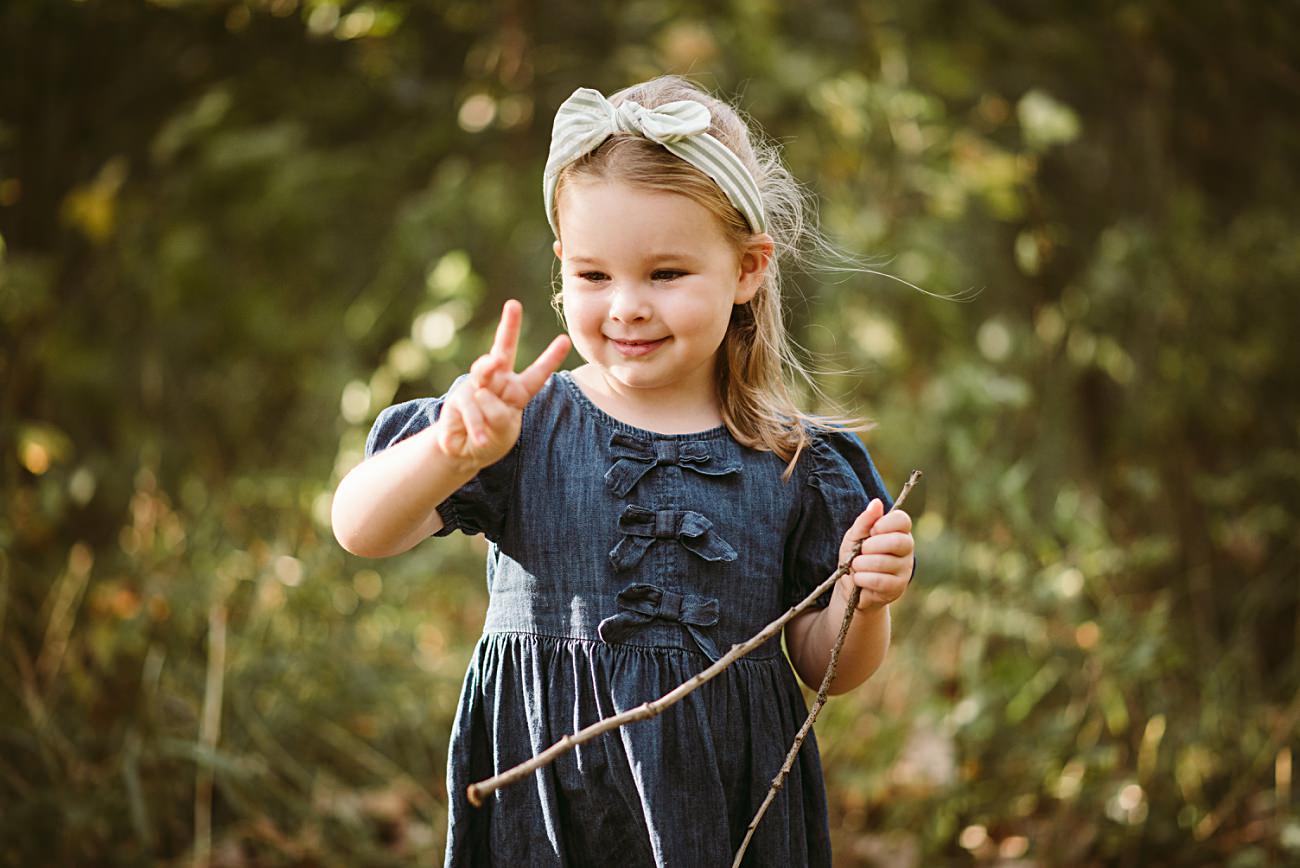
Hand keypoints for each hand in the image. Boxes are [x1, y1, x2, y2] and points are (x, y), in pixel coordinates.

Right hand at [435, 300, 569, 467]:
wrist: (461, 452)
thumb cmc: (490, 439)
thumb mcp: (504, 433)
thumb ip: (499, 416)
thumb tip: (482, 394)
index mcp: (517, 391)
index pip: (537, 373)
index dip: (551, 358)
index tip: (565, 339)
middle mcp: (497, 382)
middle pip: (504, 350)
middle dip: (509, 326)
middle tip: (513, 305)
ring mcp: (475, 387)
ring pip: (484, 370)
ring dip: (486, 371)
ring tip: (484, 390)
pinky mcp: (458, 398)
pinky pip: (471, 407)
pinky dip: (477, 426)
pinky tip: (480, 440)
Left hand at [835, 498, 914, 610]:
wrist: (851, 586)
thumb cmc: (855, 556)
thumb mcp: (855, 536)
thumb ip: (865, 520)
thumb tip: (876, 503)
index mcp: (898, 531)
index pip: (903, 520)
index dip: (884, 524)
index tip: (871, 531)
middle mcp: (906, 549)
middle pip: (898, 541)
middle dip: (872, 546)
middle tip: (861, 550)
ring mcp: (905, 569)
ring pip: (885, 562)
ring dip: (862, 564)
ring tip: (856, 565)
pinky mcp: (898, 587)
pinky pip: (880, 581)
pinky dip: (863, 578)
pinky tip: (859, 578)